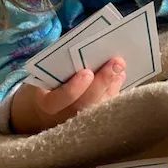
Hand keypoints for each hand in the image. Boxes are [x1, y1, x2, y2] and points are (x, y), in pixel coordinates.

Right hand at [11, 58, 125, 132]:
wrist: (48, 103)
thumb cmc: (48, 82)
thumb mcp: (47, 73)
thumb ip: (61, 63)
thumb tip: (86, 47)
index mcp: (46, 103)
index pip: (60, 99)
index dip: (74, 88)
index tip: (87, 73)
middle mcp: (64, 116)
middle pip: (85, 103)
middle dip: (103, 82)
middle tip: (116, 63)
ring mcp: (79, 120)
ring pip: (99, 107)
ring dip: (113, 85)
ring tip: (120, 67)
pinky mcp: (93, 119)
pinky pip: (106, 108)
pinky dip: (115, 90)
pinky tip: (120, 76)